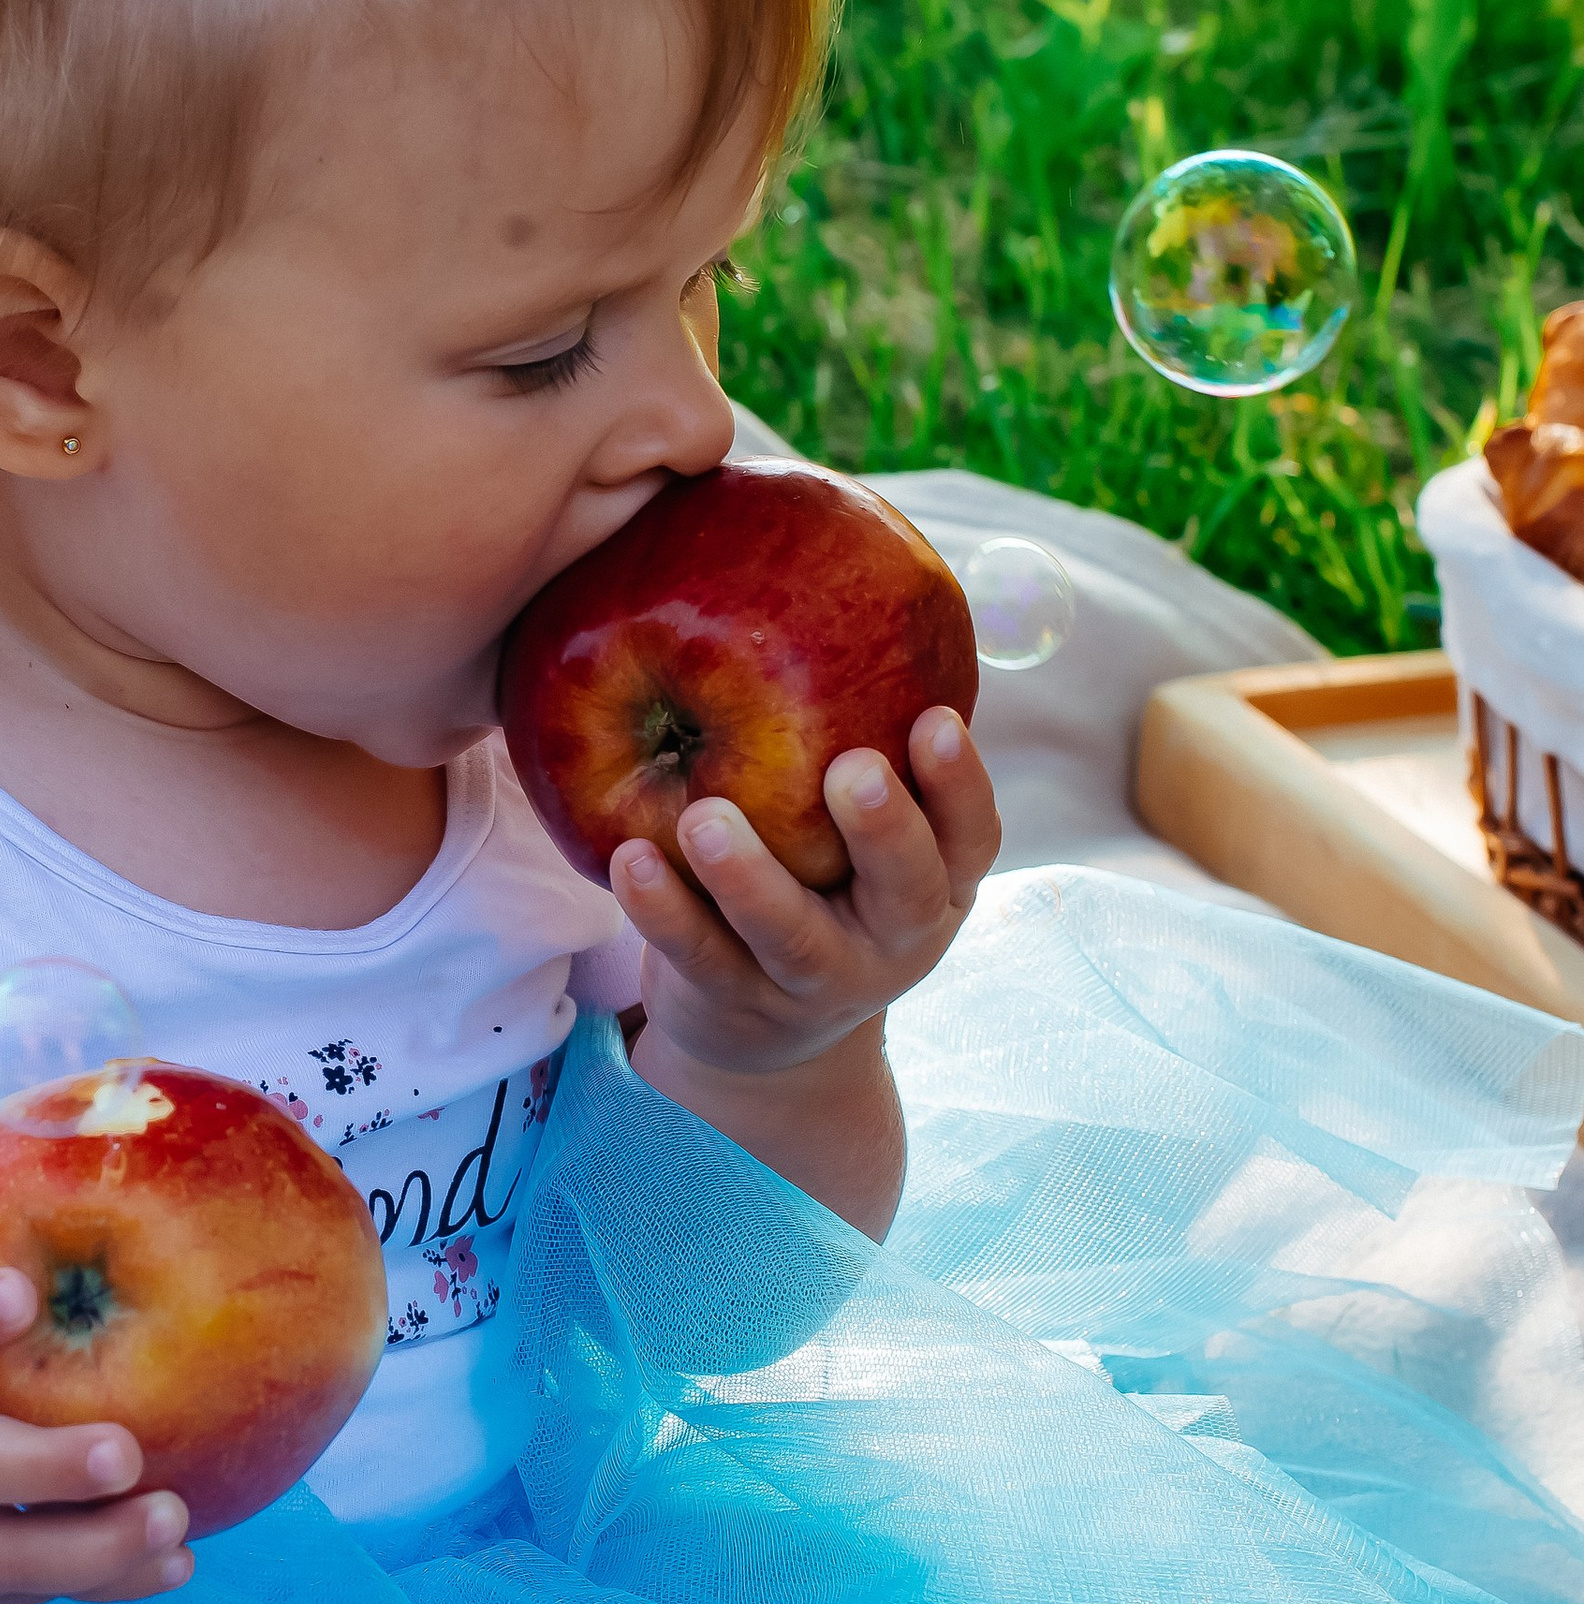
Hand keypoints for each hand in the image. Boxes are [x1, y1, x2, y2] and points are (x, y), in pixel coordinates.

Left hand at [614, 707, 1000, 1089]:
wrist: (765, 1032)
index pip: (971, 836)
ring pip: (790, 934)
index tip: (935, 720)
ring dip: (749, 876)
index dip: (960, 785)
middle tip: (850, 770)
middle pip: (906, 891)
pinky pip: (699, 957)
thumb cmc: (820, 880)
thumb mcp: (859, 834)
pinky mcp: (736, 1004)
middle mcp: (892, 939)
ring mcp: (816, 982)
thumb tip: (846, 571)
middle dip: (883, 830)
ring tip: (703, 817)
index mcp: (938, 883)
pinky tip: (630, 857)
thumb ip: (863, 738)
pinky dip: (663, 911)